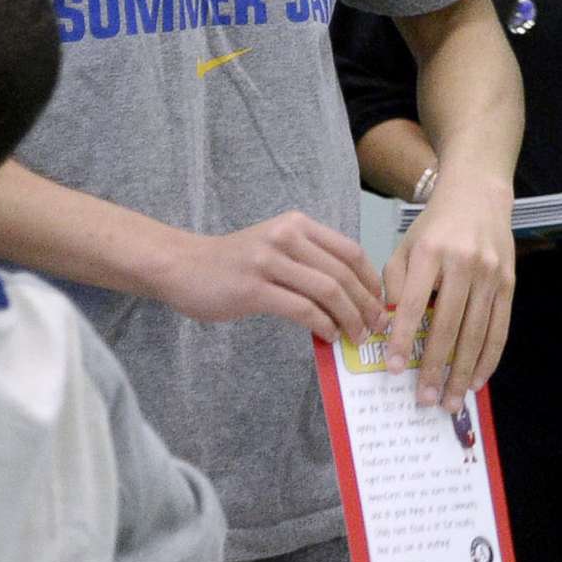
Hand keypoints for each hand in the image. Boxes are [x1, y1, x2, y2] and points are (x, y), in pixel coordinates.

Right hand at [162, 211, 387, 345]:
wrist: (180, 266)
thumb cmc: (234, 261)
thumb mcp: (276, 245)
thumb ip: (310, 259)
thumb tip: (353, 293)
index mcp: (298, 225)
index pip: (350, 251)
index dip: (371, 279)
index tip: (381, 303)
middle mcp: (287, 237)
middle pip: (344, 273)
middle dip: (366, 304)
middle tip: (377, 327)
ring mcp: (269, 262)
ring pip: (327, 291)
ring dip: (349, 318)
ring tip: (357, 336)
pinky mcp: (254, 289)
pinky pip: (302, 309)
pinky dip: (323, 325)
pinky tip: (328, 337)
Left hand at [381, 170, 515, 407]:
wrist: (479, 195)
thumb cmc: (434, 226)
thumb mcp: (405, 247)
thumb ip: (394, 286)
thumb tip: (387, 332)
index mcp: (432, 253)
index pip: (414, 304)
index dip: (402, 340)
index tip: (391, 371)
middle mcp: (464, 264)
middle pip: (449, 325)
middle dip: (436, 367)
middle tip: (424, 400)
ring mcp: (492, 274)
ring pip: (477, 332)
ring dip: (463, 371)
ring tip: (450, 401)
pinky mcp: (509, 283)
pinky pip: (500, 327)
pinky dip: (489, 357)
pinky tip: (477, 380)